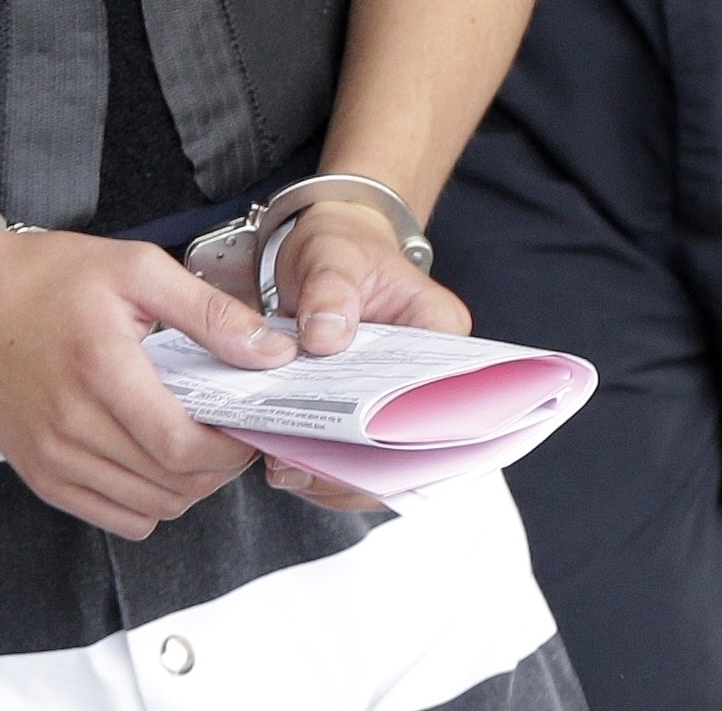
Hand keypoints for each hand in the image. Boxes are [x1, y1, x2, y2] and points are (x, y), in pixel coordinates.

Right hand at [0, 221, 291, 538]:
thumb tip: (268, 352)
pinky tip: (150, 456)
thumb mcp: (132, 267)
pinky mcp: (42, 477)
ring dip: (186, 485)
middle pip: (174, 485)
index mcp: (100, 367)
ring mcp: (54, 458)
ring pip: (151, 509)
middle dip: (217, 465)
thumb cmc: (39, 279)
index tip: (244, 422)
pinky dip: (148, 501)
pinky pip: (116, 519)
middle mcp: (72, 424)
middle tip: (226, 427)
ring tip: (189, 438)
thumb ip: (207, 311)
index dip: (230, 447)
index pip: (184, 446)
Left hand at [257, 199, 471, 511]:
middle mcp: (428, 381)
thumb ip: (331, 288)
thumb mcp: (333, 252)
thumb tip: (326, 336)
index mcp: (442, 335)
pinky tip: (280, 457)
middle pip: (409, 449)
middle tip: (300, 466)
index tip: (351, 448)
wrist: (322, 251)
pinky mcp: (361, 417)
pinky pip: (348, 456)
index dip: (401, 440)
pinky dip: (315, 463)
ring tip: (282, 466)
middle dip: (356, 470)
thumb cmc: (340, 247)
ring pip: (377, 464)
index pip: (442, 405)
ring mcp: (394, 404)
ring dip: (331, 474)